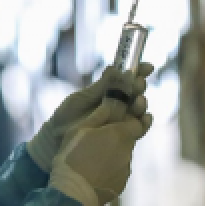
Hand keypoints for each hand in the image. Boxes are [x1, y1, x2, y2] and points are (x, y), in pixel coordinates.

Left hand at [27, 63, 153, 170]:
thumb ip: (101, 86)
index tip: (148, 67)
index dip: (139, 71)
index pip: (128, 78)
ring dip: (142, 103)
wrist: (56, 138)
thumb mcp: (82, 98)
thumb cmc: (67, 115)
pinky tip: (145, 118)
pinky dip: (145, 122)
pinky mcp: (122, 134)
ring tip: (138, 100)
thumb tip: (115, 67)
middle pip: (136, 92)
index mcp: (108, 90)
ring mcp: (121, 118)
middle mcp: (118, 103)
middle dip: (140, 86)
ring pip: (139, 109)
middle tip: (138, 83)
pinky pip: (139, 128)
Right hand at [48, 104, 153, 205]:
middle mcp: (128, 151)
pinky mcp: (120, 184)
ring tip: (89, 158)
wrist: (73, 192)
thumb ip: (99, 115)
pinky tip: (91, 171)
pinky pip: (116, 172)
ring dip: (110, 154)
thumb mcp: (80, 129)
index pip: (138, 122)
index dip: (132, 119)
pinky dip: (107, 169)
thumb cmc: (73, 156)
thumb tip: (112, 103)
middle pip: (128, 139)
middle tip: (97, 139)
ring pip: (121, 156)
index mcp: (120, 134)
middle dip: (117, 137)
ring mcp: (125, 169)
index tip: (126, 117)